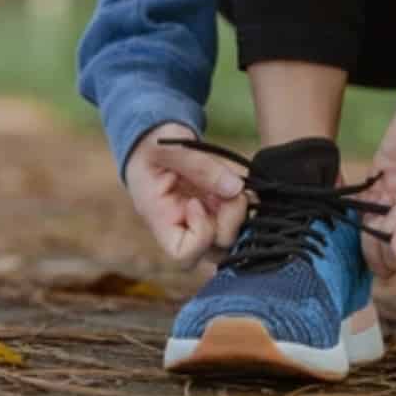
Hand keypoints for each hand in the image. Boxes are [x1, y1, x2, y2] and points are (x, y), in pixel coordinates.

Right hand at [123, 123, 250, 269]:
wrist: (151, 140)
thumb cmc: (151, 144)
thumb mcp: (168, 146)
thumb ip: (199, 165)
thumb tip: (235, 188)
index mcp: (160, 219)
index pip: (183, 254)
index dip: (201, 234)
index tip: (196, 202)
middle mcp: (182, 228)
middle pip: (215, 251)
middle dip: (230, 222)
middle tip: (229, 192)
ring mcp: (202, 222)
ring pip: (231, 239)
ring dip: (239, 213)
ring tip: (233, 186)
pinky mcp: (216, 211)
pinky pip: (239, 222)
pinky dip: (244, 205)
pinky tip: (240, 186)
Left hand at [363, 100, 395, 277]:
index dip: (393, 254)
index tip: (393, 235)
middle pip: (382, 248)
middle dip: (374, 243)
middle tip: (383, 219)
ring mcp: (394, 199)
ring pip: (368, 227)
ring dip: (361, 226)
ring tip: (374, 208)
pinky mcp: (378, 178)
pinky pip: (358, 201)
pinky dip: (350, 205)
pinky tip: (345, 203)